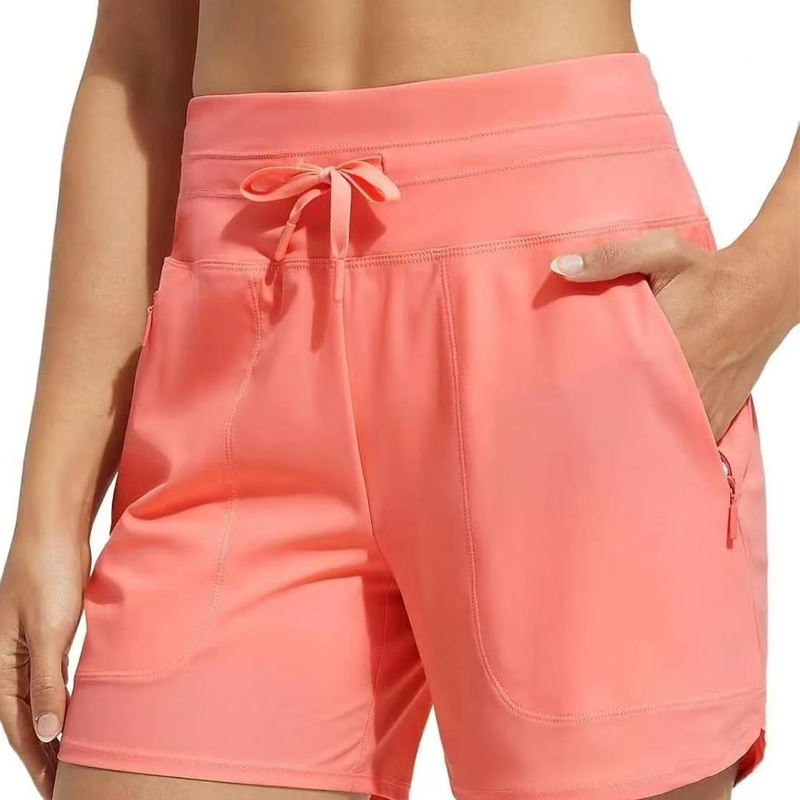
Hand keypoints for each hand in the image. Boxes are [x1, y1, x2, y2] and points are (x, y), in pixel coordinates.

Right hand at [0, 531, 87, 797]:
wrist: (56, 527)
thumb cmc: (48, 573)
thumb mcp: (49, 631)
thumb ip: (47, 681)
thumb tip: (49, 732)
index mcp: (1, 662)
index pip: (18, 724)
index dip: (36, 757)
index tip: (53, 788)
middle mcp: (9, 658)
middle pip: (25, 716)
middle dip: (42, 752)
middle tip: (62, 785)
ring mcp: (26, 643)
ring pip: (38, 696)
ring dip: (51, 727)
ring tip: (68, 757)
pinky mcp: (47, 628)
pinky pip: (50, 674)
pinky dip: (60, 697)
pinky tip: (75, 709)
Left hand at [550, 230, 793, 440]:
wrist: (764, 291)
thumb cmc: (710, 273)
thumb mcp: (662, 252)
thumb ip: (611, 259)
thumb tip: (563, 268)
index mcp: (662, 346)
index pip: (612, 382)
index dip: (588, 390)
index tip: (568, 393)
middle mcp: (684, 379)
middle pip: (634, 413)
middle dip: (609, 415)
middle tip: (584, 413)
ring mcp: (703, 400)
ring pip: (662, 430)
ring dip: (639, 430)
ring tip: (612, 429)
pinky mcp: (719, 410)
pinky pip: (690, 436)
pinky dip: (672, 436)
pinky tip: (652, 433)